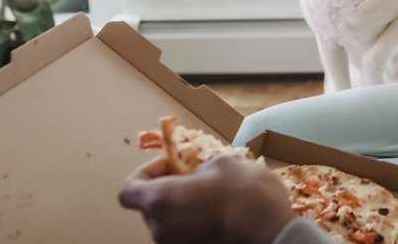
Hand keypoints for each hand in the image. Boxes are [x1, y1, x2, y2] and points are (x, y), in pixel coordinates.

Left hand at [118, 156, 295, 243]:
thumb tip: (197, 175)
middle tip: (196, 177)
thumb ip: (199, 168)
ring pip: (170, 222)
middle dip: (170, 190)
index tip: (169, 164)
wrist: (270, 232)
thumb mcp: (223, 163)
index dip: (144, 173)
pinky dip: (197, 223)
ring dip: (185, 207)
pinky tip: (222, 213)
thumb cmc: (245, 194)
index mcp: (159, 200)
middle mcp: (160, 228)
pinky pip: (187, 234)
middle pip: (150, 207)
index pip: (127, 191)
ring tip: (215, 196)